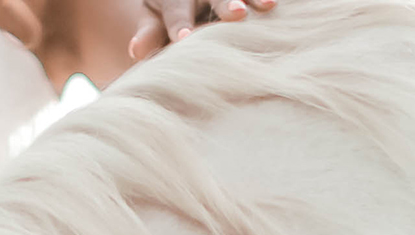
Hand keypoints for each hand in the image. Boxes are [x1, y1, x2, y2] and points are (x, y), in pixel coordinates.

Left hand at [130, 0, 274, 52]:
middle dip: (225, 3)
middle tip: (237, 14)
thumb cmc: (167, 14)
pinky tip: (279, 5)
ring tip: (270, 5)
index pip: (176, 10)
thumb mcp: (155, 20)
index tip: (184, 38)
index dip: (180, 23)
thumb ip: (150, 34)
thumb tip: (136, 51)